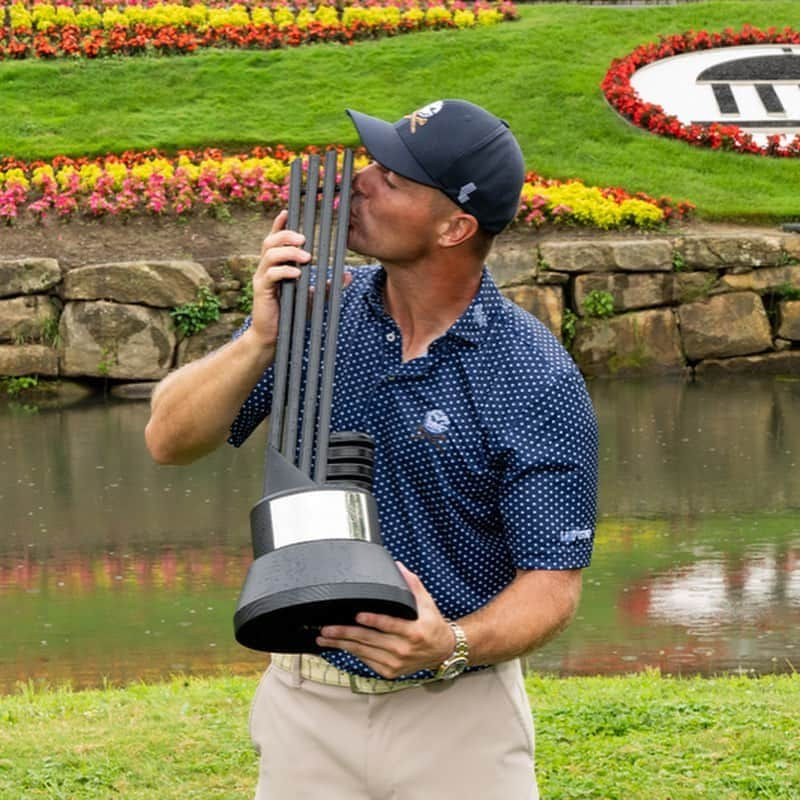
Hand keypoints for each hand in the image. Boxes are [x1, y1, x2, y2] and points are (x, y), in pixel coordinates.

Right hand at [249, 210, 353, 348]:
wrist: (275, 337)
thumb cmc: (292, 314)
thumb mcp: (313, 298)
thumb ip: (328, 286)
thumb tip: (348, 276)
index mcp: (275, 265)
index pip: (274, 239)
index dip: (279, 224)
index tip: (288, 211)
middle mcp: (265, 268)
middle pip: (270, 241)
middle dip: (286, 235)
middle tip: (305, 239)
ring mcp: (262, 279)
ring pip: (269, 255)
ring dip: (289, 252)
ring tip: (306, 257)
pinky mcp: (261, 291)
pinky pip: (271, 275)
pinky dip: (285, 271)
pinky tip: (298, 274)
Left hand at [316, 563, 455, 678]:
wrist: (442, 651)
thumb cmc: (432, 625)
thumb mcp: (427, 602)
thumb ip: (412, 584)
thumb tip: (397, 566)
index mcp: (414, 632)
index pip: (390, 625)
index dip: (373, 620)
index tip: (358, 615)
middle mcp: (403, 649)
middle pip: (369, 640)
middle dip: (345, 633)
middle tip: (327, 628)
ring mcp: (395, 663)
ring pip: (363, 652)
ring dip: (342, 645)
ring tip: (324, 638)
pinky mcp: (389, 671)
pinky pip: (366, 660)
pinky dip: (352, 652)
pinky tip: (339, 645)